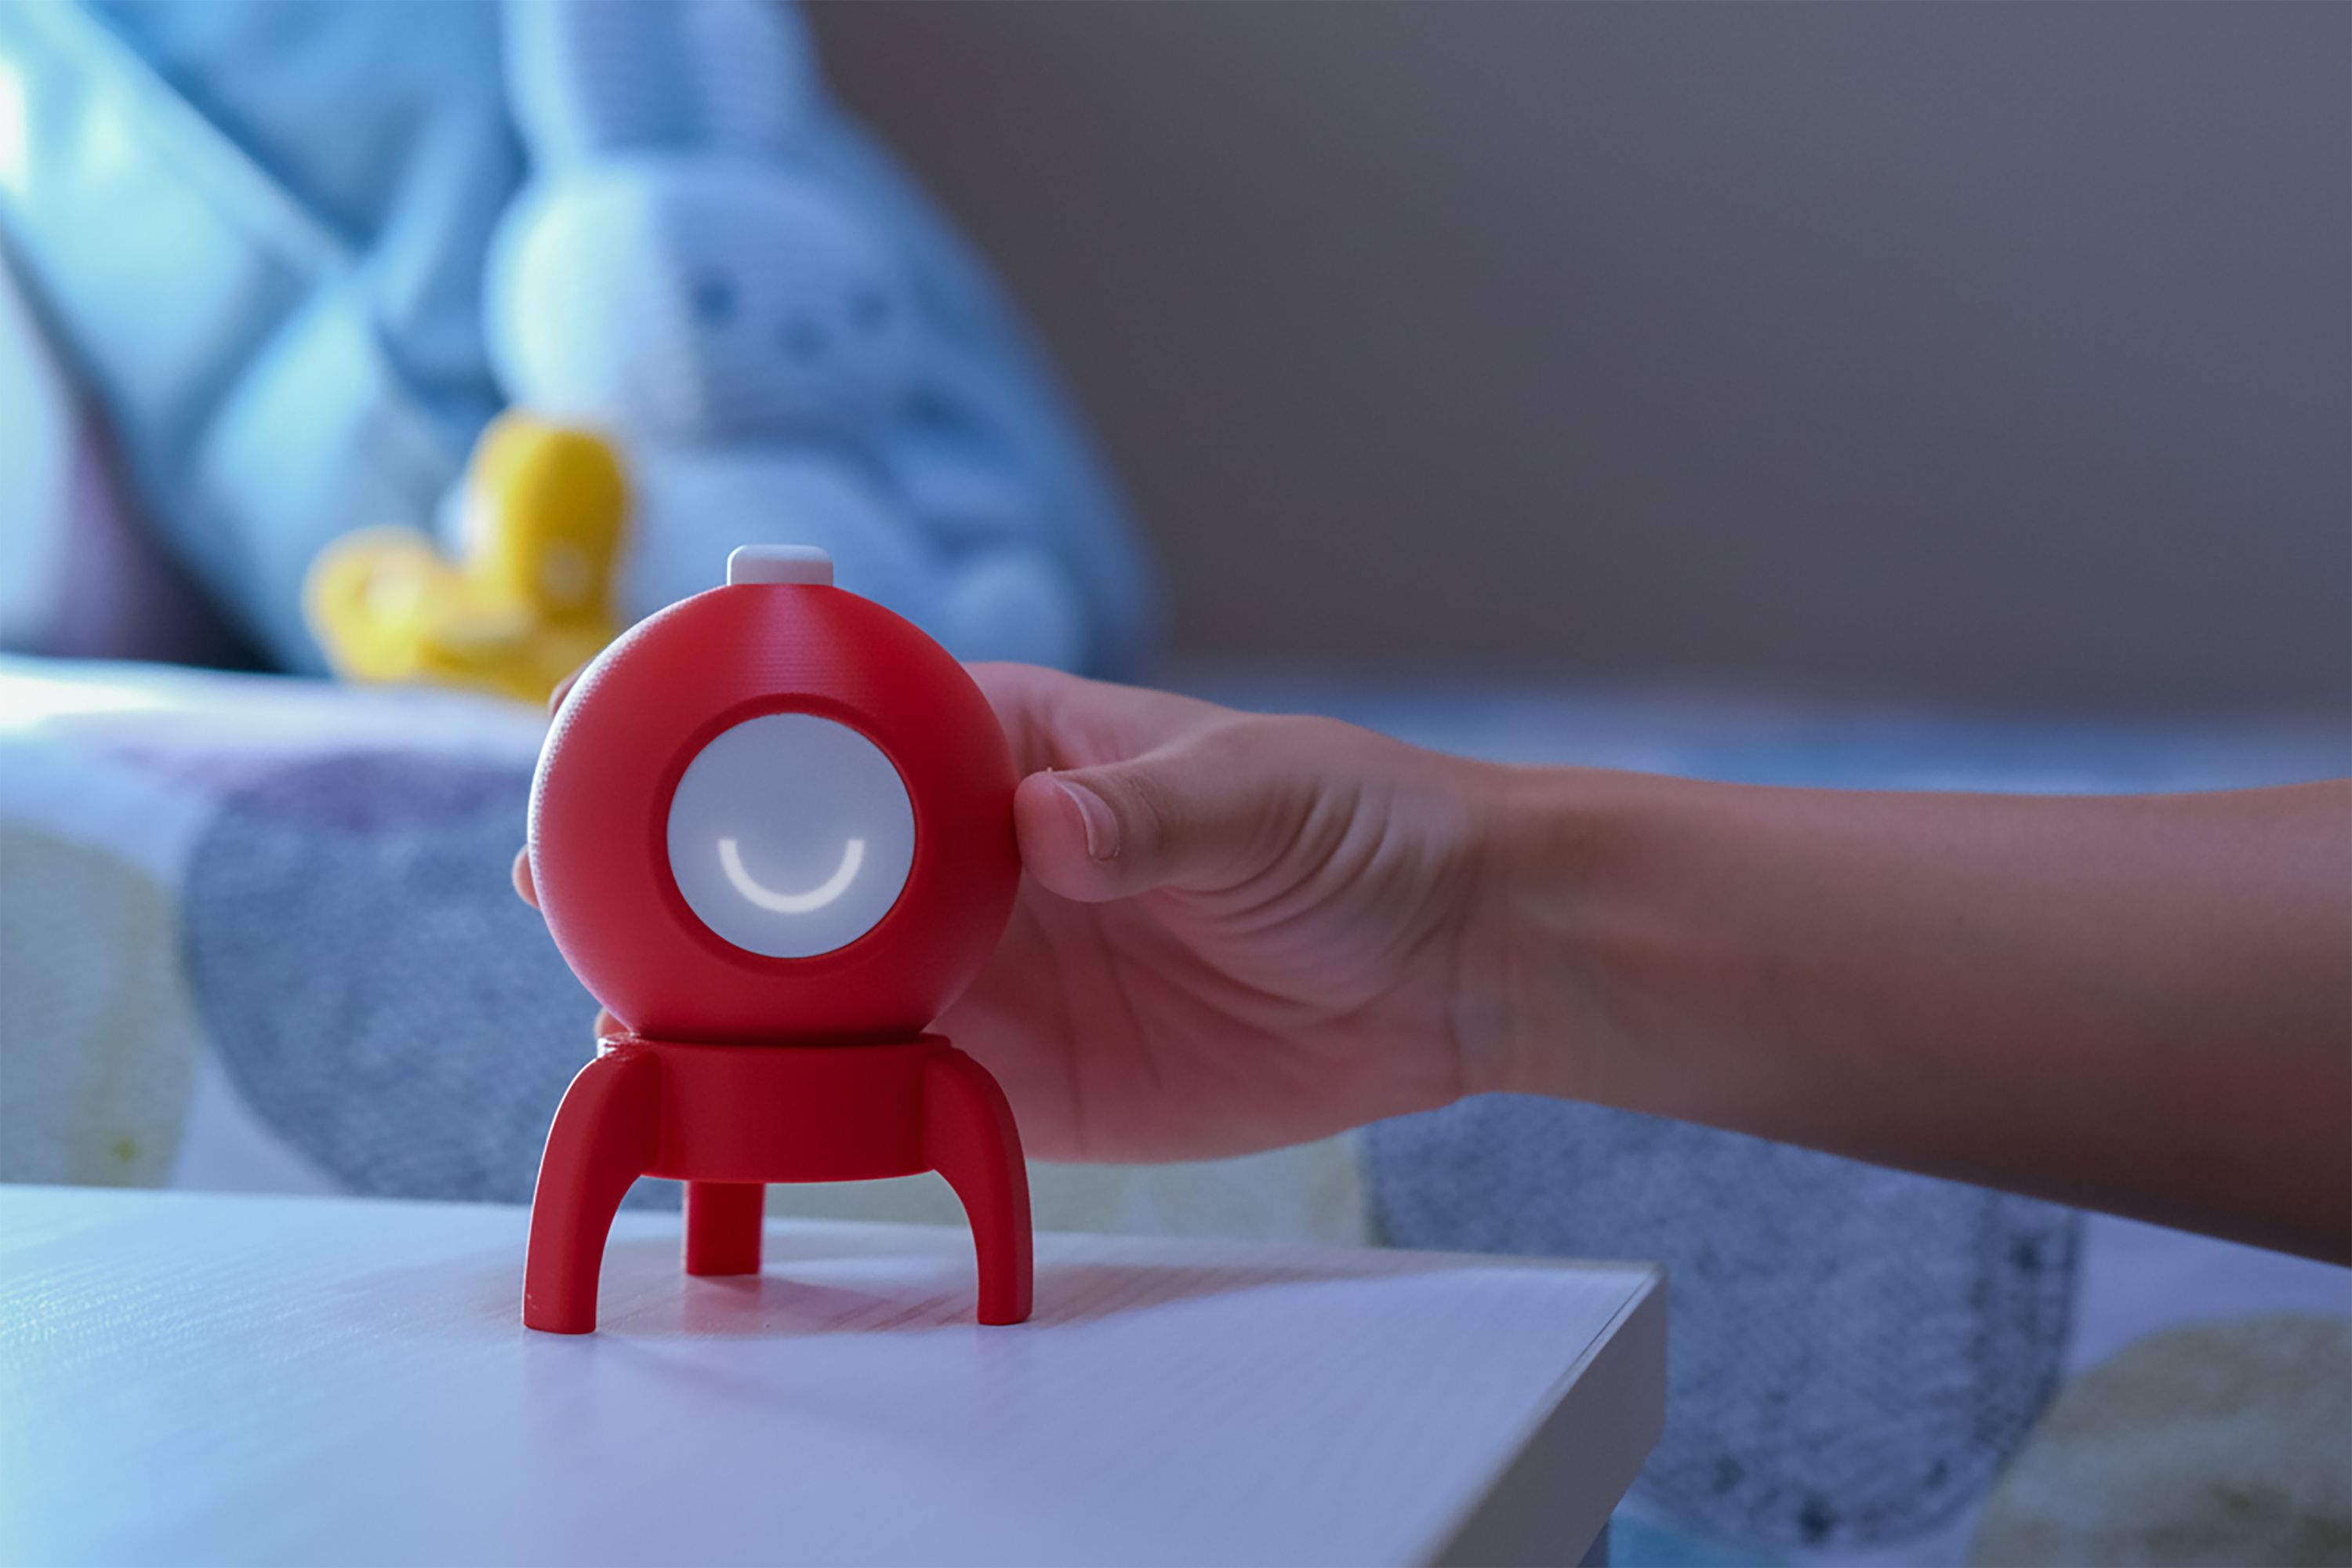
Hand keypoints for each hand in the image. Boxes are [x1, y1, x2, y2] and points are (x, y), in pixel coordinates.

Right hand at [516, 666, 1506, 1161]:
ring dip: (731, 1001)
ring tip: (623, 1020)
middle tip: (572, 908)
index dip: (738, 742)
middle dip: (691, 885)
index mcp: (1017, 751)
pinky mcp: (1026, 1075)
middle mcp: (980, 859)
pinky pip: (901, 1086)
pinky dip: (825, 1100)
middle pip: (805, 868)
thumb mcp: (1263, 795)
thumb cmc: (1360, 830)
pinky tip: (748, 1112)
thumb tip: (1045, 829)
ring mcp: (996, 969)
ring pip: (829, 983)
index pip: (851, 732)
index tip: (630, 757)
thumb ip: (1151, 814)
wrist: (1451, 965)